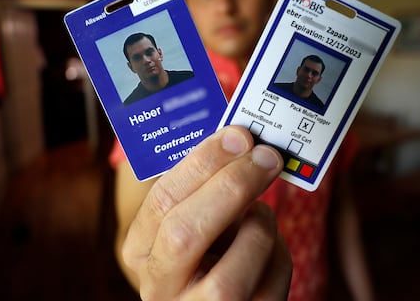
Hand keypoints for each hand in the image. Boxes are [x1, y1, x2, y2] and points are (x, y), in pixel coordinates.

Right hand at [121, 125, 291, 299]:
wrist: (217, 300)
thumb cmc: (205, 251)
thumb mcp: (191, 221)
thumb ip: (204, 188)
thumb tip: (241, 144)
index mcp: (140, 251)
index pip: (162, 201)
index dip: (202, 163)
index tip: (237, 136)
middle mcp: (159, 288)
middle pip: (185, 233)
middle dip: (232, 185)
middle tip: (266, 156)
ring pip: (231, 273)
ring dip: (259, 229)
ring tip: (261, 214)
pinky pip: (270, 286)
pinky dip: (279, 256)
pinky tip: (269, 247)